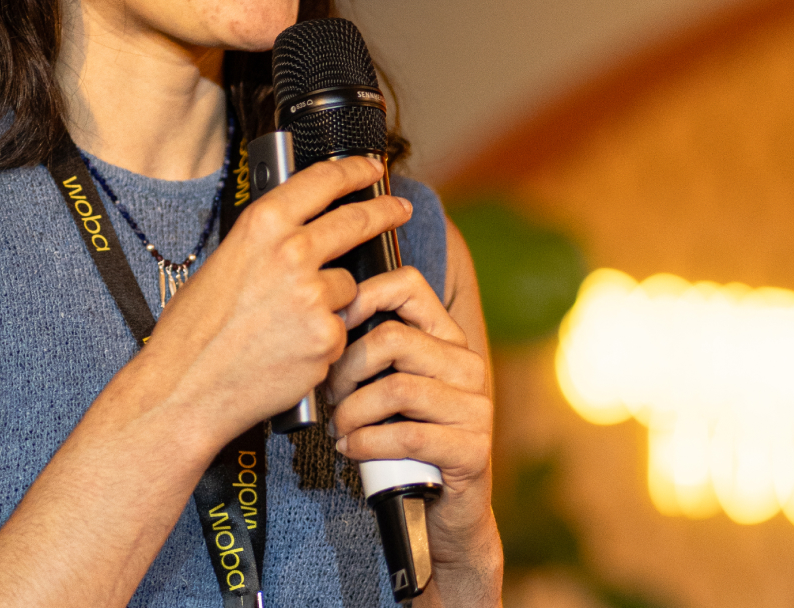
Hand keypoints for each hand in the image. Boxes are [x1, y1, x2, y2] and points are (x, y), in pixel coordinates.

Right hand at [136, 155, 412, 448]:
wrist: (187, 386)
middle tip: (398, 208)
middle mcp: (292, 253)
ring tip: (289, 323)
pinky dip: (324, 340)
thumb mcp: (223, 263)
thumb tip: (298, 232)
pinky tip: (290, 351)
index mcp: (262, 226)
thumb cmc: (195, 330)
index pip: (322, 181)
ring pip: (347, 286)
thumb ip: (266, 243)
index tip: (370, 168)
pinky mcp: (328, 338)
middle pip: (355, 220)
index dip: (354, 170)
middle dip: (384, 210)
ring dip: (332, 300)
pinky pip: (340, 329)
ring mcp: (314, 296)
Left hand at [326, 267, 499, 605]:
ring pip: (396, 389)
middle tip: (330, 395)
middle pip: (392, 339)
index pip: (409, 285)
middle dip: (345, 369)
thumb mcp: (389, 386)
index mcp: (448, 339)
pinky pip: (407, 437)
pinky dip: (367, 444)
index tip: (331, 323)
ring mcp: (475, 408)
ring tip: (340, 427)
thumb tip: (318, 320)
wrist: (445, 508)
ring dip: (352, 412)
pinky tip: (351, 449)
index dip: (362, 295)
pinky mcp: (472, 450)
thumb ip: (370, 352)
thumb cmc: (404, 439)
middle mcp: (468, 366)